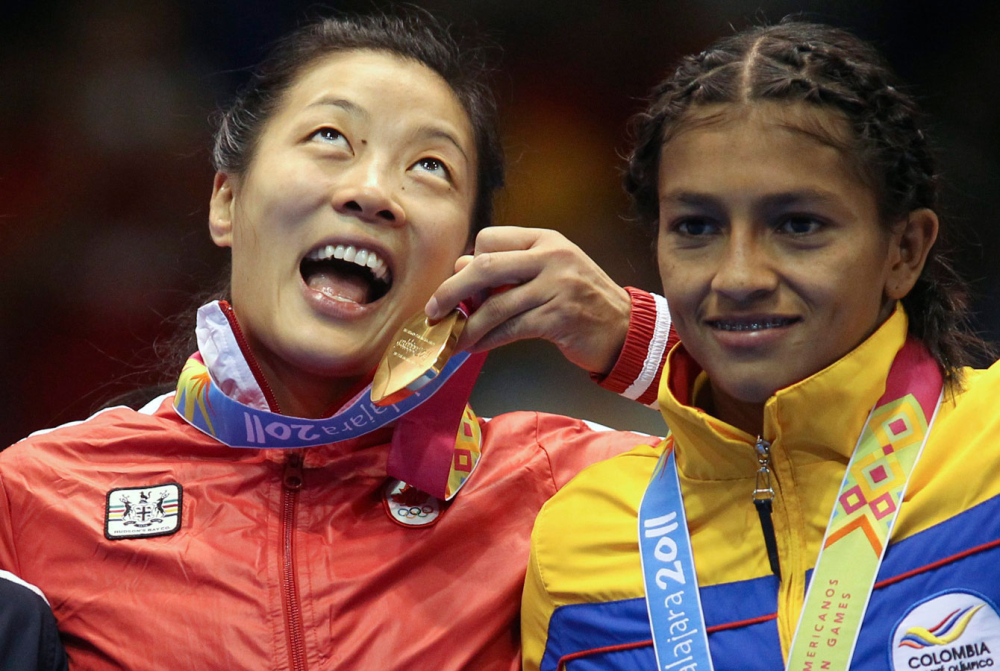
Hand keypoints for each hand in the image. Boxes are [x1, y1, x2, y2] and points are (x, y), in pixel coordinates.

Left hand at [424, 227, 630, 374]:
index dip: (468, 262)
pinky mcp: (558, 318)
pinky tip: (476, 348)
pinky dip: (487, 341)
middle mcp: (551, 257)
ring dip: (468, 326)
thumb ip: (508, 270)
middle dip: (452, 290)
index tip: (461, 287)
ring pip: (495, 305)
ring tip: (453, 340)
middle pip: (484, 267)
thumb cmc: (581, 300)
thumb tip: (459, 270)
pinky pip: (510, 329)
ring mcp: (557, 287)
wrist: (625, 328)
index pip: (490, 239)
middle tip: (433, 310)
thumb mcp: (548, 274)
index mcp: (544, 240)